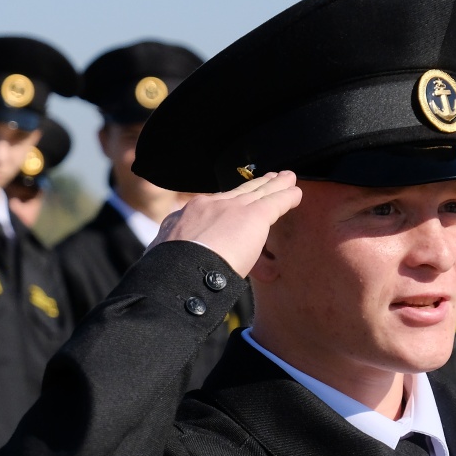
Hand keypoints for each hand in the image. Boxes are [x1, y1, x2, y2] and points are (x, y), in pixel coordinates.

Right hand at [147, 171, 301, 276]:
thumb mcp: (162, 260)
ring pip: (257, 192)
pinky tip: (296, 193)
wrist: (179, 273)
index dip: (227, 204)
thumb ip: (173, 257)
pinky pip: (275, 202)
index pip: (210, 208)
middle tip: (267, 178)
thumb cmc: (169, 276)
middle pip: (236, 194)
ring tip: (286, 178)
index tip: (234, 202)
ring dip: (274, 185)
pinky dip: (287, 196)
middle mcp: (207, 207)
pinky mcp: (252, 216)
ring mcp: (230, 209)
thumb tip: (158, 265)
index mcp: (183, 219)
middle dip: (252, 186)